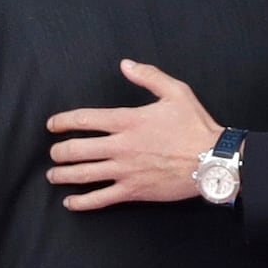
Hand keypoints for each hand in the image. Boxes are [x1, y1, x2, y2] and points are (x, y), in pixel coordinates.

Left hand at [46, 60, 222, 208]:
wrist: (214, 160)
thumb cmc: (197, 127)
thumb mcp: (177, 92)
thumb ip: (149, 76)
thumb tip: (126, 65)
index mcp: (128, 121)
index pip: (84, 120)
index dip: (62, 122)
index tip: (52, 125)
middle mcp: (121, 146)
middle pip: (76, 149)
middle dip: (58, 152)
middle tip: (54, 154)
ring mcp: (126, 170)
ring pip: (83, 174)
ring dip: (62, 175)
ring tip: (54, 175)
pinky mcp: (134, 190)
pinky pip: (101, 199)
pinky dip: (82, 202)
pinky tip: (72, 202)